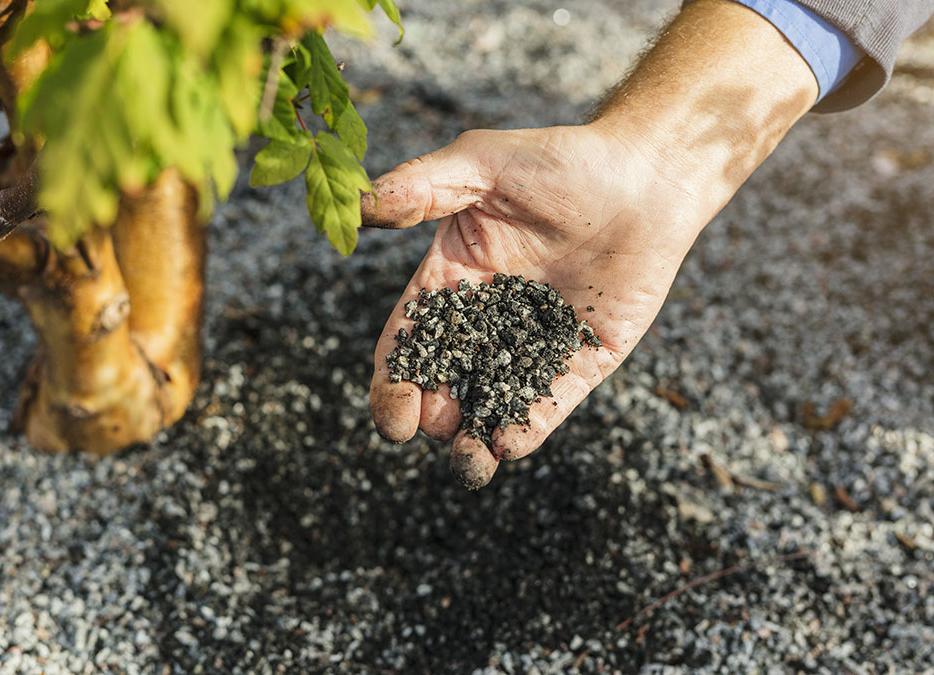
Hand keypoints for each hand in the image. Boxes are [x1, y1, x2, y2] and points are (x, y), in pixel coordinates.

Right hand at [364, 125, 708, 487]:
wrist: (646, 177)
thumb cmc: (561, 161)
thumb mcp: (481, 163)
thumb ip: (421, 186)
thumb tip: (359, 206)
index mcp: (449, 280)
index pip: (408, 340)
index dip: (393, 379)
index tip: (390, 412)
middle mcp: (484, 321)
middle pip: (442, 383)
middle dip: (427, 414)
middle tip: (425, 426)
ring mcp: (531, 345)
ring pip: (490, 405)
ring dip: (472, 440)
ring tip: (468, 460)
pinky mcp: (579, 362)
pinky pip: (547, 405)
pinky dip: (526, 429)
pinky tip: (510, 445)